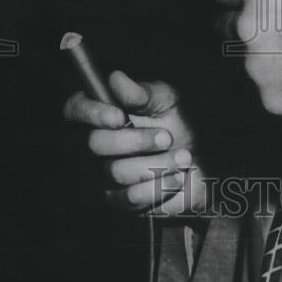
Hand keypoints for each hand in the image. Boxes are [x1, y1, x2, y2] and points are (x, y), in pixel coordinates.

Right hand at [63, 69, 208, 215]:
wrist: (207, 158)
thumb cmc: (181, 123)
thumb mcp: (167, 100)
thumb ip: (141, 92)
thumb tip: (115, 79)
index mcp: (105, 113)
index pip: (75, 110)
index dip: (91, 113)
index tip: (120, 115)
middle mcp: (100, 145)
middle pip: (93, 144)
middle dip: (135, 140)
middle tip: (167, 137)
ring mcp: (108, 175)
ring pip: (115, 172)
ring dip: (157, 164)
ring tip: (184, 156)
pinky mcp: (124, 202)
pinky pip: (130, 198)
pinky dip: (160, 186)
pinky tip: (179, 176)